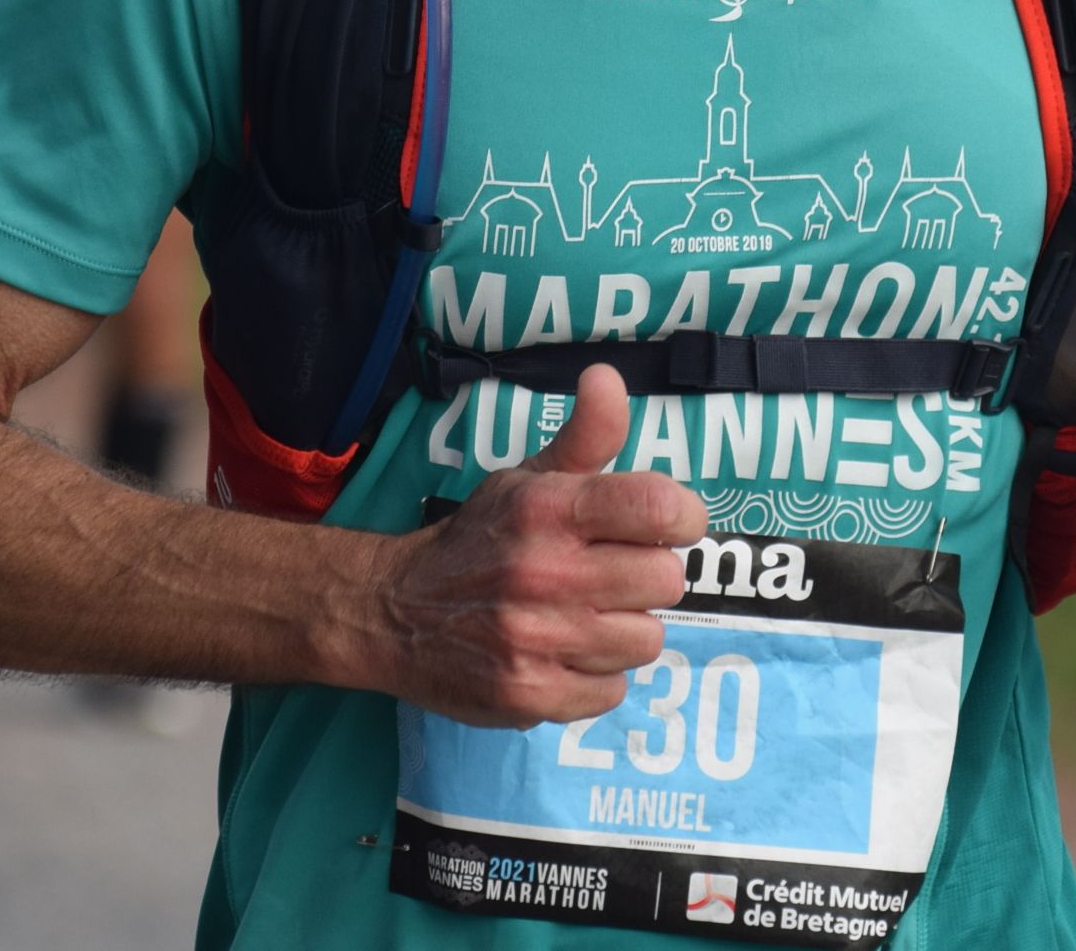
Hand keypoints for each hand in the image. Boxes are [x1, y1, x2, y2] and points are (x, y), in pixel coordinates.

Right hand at [372, 366, 706, 727]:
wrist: (393, 613)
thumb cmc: (478, 540)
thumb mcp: (526, 479)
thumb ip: (585, 435)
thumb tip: (608, 377)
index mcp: (549, 509)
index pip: (658, 506)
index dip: (682, 515)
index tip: (669, 524)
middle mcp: (545, 573)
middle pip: (666, 580)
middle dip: (646, 575)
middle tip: (611, 573)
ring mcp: (538, 641)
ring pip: (646, 640)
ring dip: (623, 629)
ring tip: (583, 615)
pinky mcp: (530, 697)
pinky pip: (613, 691)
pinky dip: (596, 676)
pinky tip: (563, 654)